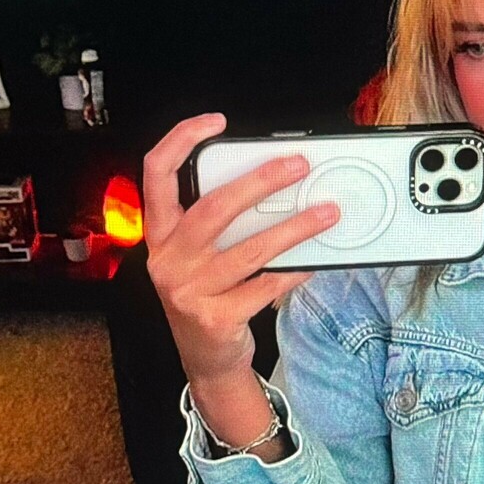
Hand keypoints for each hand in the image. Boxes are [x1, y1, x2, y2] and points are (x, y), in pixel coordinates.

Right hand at [143, 114, 340, 394]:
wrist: (207, 361)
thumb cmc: (208, 297)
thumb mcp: (199, 256)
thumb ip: (218, 222)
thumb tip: (273, 181)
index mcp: (161, 235)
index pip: (155, 174)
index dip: (181, 141)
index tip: (216, 122)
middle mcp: (167, 260)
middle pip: (213, 208)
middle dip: (260, 181)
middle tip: (298, 166)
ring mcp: (188, 292)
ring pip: (250, 249)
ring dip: (295, 227)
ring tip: (327, 212)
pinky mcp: (215, 319)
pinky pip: (267, 286)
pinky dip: (296, 270)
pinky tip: (317, 259)